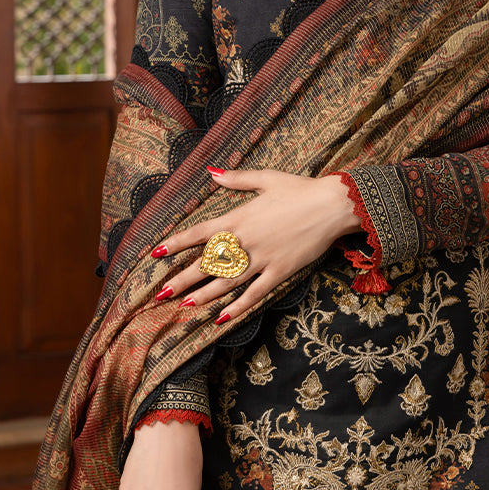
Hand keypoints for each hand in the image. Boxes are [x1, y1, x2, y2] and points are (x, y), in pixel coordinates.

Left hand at [153, 169, 358, 320]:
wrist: (332, 205)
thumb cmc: (300, 189)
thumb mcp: (266, 178)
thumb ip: (236, 179)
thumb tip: (212, 172)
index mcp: (238, 217)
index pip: (198, 233)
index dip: (176, 243)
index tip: (156, 253)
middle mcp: (245, 241)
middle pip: (206, 263)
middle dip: (182, 279)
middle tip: (161, 293)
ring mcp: (262, 259)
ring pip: (226, 282)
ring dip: (204, 296)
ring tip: (185, 306)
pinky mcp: (279, 272)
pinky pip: (254, 293)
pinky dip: (238, 307)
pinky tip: (223, 317)